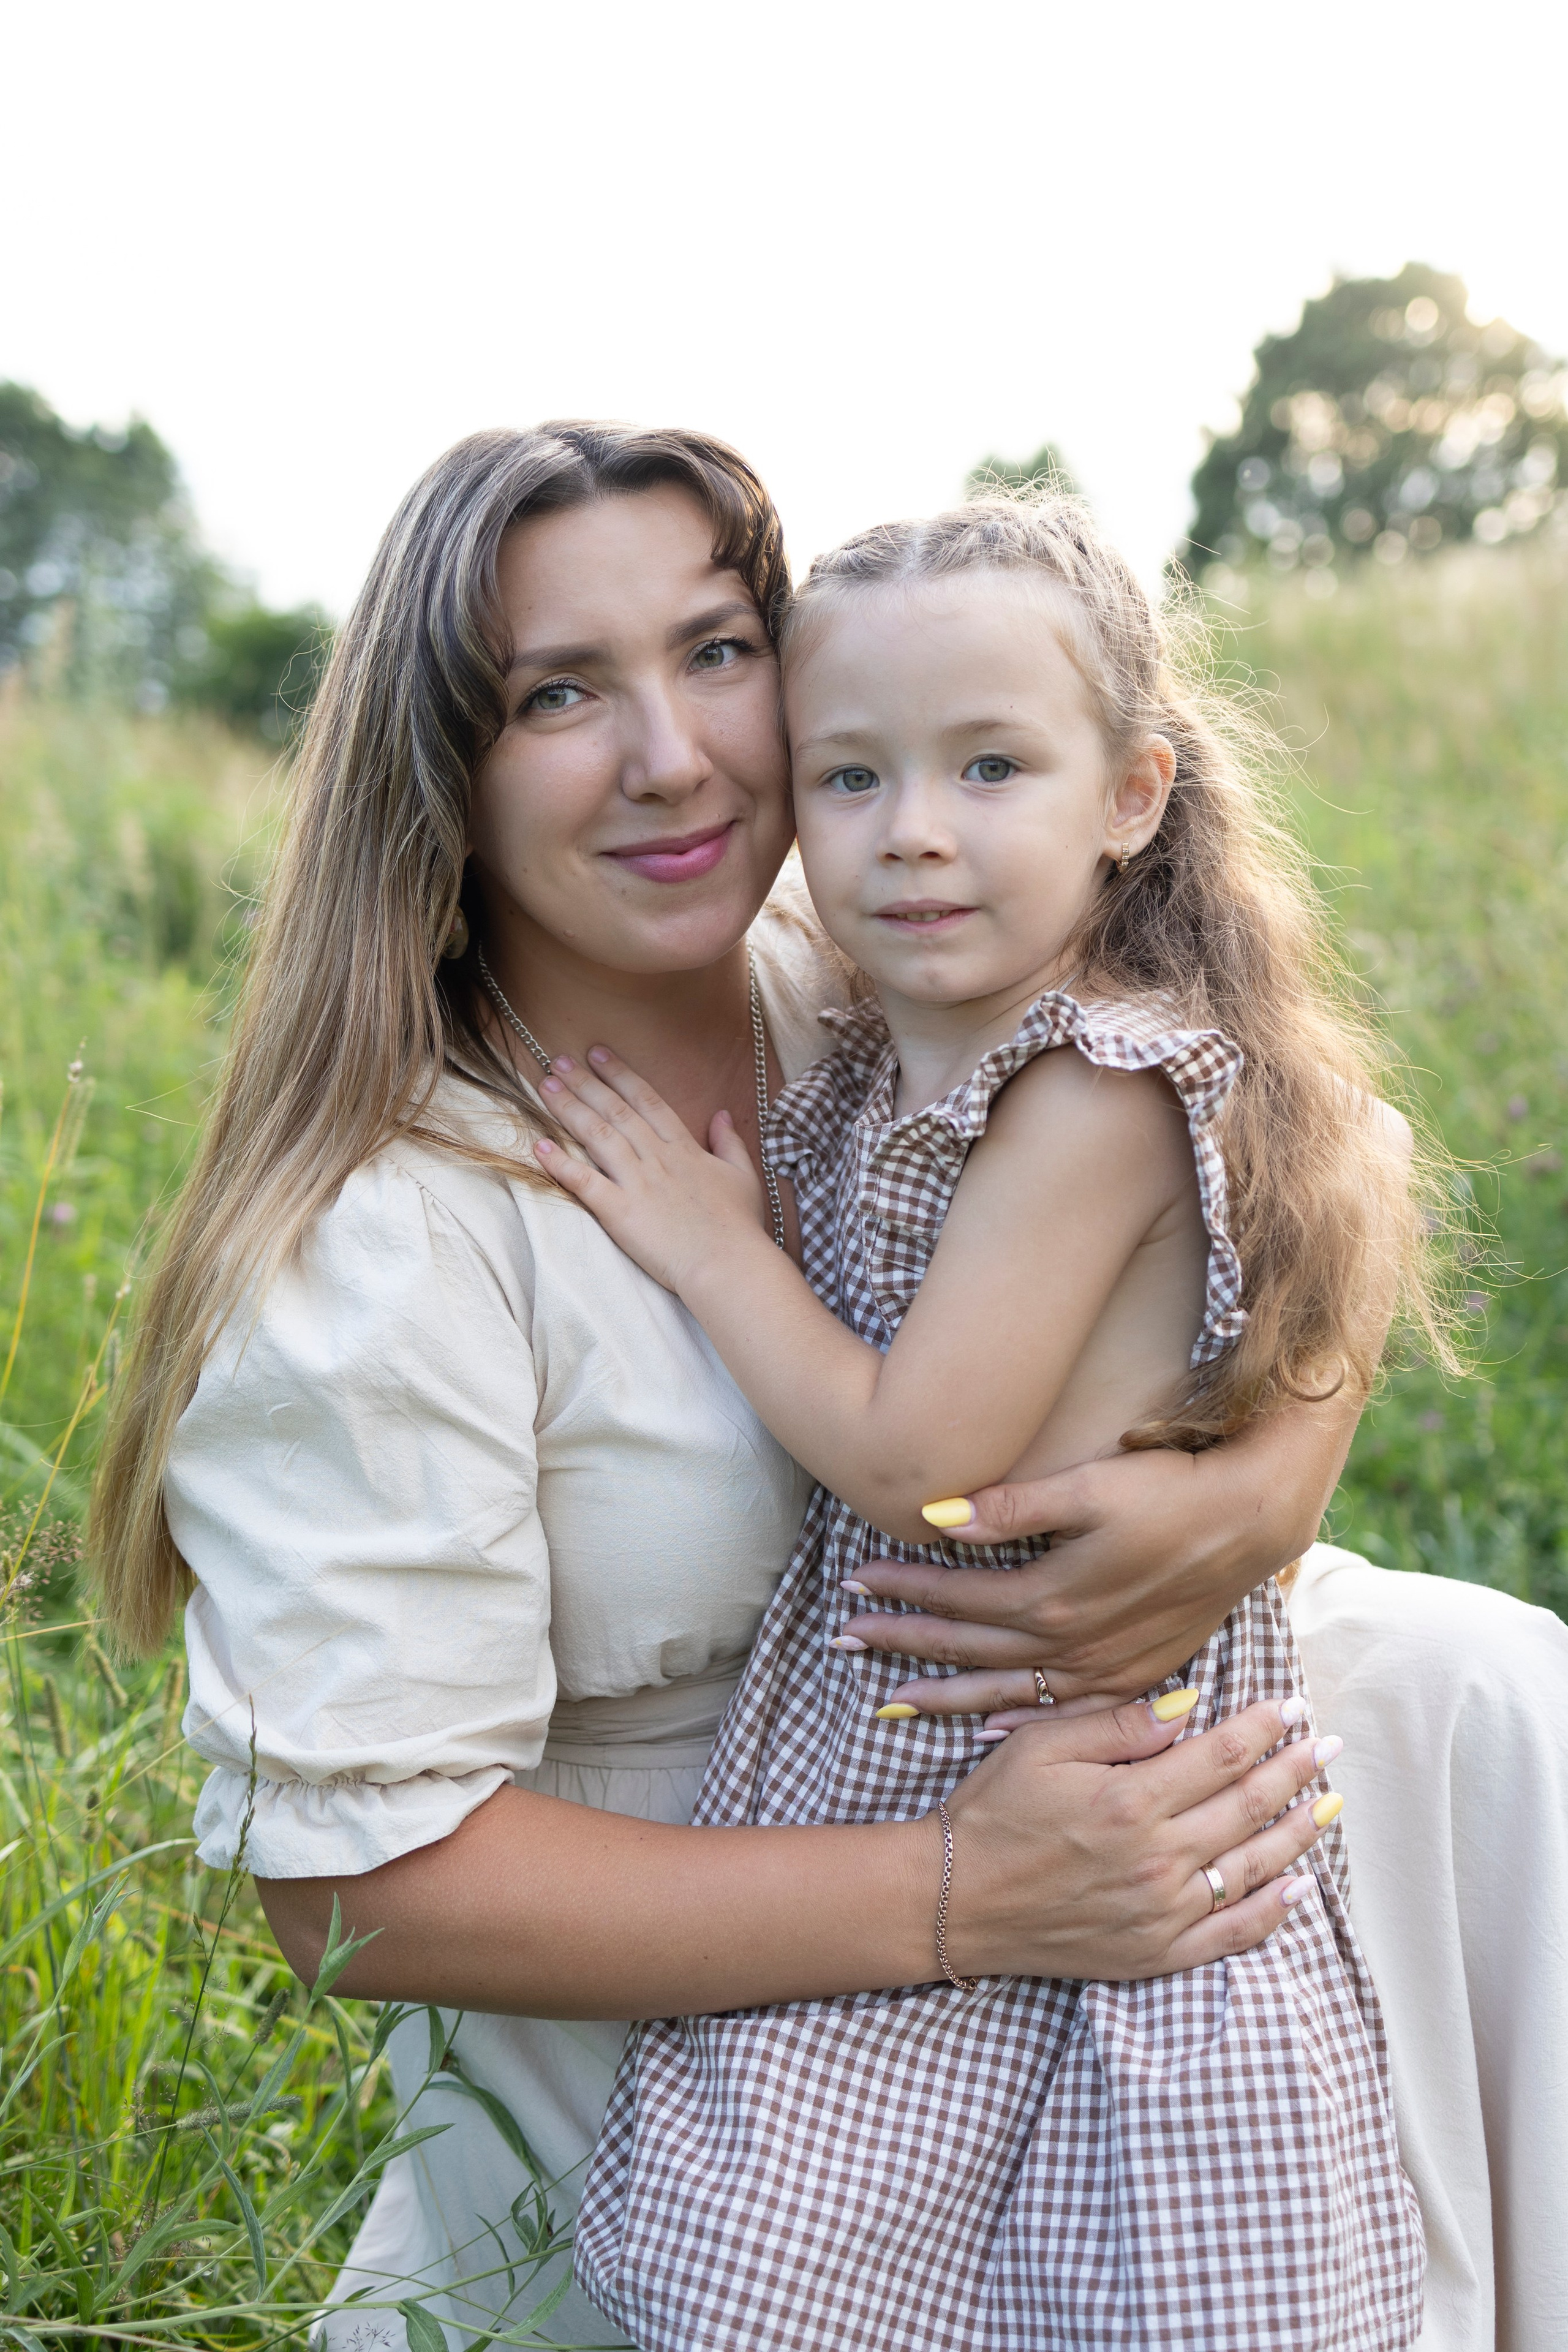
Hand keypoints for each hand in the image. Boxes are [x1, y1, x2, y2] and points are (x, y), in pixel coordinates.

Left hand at [533, 1047, 767, 1290]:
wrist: (729, 1266)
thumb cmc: (739, 1227)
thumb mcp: (743, 1176)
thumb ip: (730, 1142)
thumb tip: (722, 1114)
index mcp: (685, 1149)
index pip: (648, 1100)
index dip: (620, 1074)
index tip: (598, 1054)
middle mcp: (658, 1158)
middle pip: (616, 1111)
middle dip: (586, 1083)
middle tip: (560, 1061)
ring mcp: (638, 1183)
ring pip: (598, 1136)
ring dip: (569, 1109)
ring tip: (545, 1087)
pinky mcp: (621, 1213)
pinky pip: (585, 1183)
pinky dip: (561, 1164)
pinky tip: (540, 1147)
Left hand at [835, 1440, 1325, 1712]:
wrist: (1251, 1521)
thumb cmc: (1170, 1492)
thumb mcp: (1090, 1487)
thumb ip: (1012, 1509)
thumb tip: (935, 1516)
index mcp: (1053, 1596)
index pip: (956, 1596)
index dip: (902, 1587)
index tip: (853, 1583)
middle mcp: (1071, 1642)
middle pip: (968, 1648)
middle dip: (903, 1642)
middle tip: (844, 1640)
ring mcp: (1102, 1666)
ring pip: (1004, 1689)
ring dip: (944, 1691)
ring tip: (889, 1698)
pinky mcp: (1132, 1674)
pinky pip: (1057, 1712)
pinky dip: (1014, 1722)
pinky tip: (983, 1733)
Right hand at [941, 1691, 1337, 1980]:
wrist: (955, 1900)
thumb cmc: (994, 1812)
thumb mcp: (1041, 1746)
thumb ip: (1117, 1726)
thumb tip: (1187, 1706)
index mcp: (1129, 1801)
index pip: (1221, 1755)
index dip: (1264, 1728)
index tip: (1293, 1706)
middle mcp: (1156, 1859)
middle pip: (1248, 1807)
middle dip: (1296, 1771)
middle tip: (1330, 1745)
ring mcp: (1161, 1912)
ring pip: (1252, 1868)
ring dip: (1299, 1833)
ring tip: (1331, 1804)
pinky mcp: (1155, 1953)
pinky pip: (1231, 1935)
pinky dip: (1273, 1912)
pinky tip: (1299, 1888)